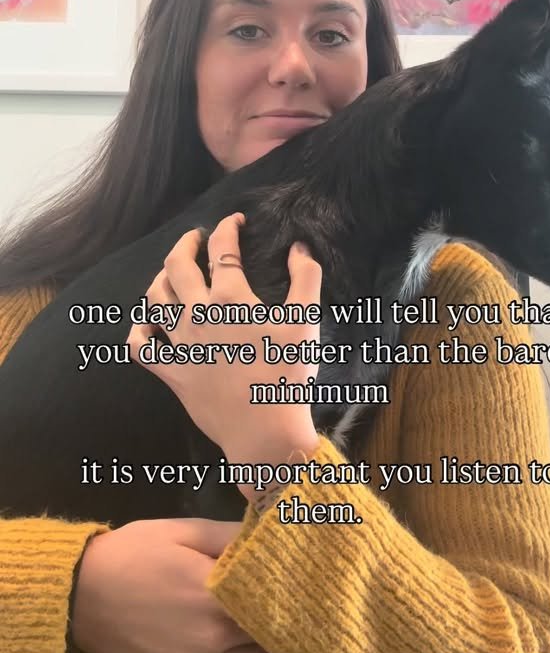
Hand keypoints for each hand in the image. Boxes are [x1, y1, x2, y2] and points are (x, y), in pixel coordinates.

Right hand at [71, 519, 288, 652]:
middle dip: (290, 622)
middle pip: (275, 636)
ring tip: (281, 637)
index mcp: (215, 589)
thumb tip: (271, 536)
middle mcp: (213, 634)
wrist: (78, 594)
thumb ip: (229, 534)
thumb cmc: (132, 553)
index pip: (277, 599)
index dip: (297, 593)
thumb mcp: (182, 529)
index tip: (308, 585)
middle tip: (298, 609)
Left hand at [127, 213, 320, 467]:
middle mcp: (198, 314)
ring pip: (155, 299)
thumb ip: (306, 278)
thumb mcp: (306, 322)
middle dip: (185, 244)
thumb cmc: (287, 375)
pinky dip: (139, 331)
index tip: (235, 221)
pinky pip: (141, 347)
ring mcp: (180, 343)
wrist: (264, 431)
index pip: (222, 248)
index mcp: (231, 298)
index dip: (227, 227)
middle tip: (195, 238)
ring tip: (171, 272)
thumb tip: (298, 247)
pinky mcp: (171, 371)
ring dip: (160, 278)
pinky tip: (147, 324)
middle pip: (178, 265)